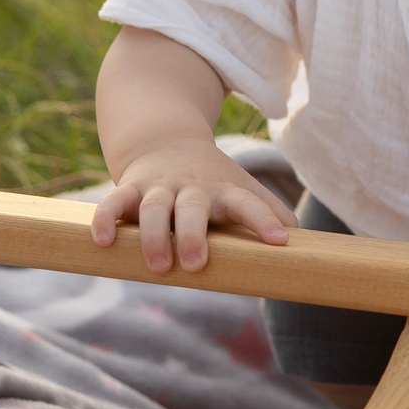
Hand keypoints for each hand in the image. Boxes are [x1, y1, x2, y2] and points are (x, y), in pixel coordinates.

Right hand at [91, 141, 294, 272]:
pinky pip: (113, 202)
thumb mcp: (243, 191)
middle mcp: (192, 188)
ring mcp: (159, 187)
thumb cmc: (212, 182)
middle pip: (193, 208)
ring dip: (155, 235)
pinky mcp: (129, 188)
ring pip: (154, 208)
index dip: (264, 220)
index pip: (249, 204)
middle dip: (194, 235)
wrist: (166, 141)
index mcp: (225, 191)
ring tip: (158, 267)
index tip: (280, 241)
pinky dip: (106, 219)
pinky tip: (104, 242)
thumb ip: (271, 214)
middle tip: (196, 264)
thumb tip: (304, 248)